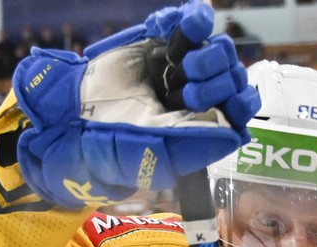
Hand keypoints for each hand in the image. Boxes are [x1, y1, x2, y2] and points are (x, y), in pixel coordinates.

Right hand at [12, 1, 259, 209]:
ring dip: (207, 52)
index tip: (225, 102)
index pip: (241, 106)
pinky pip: (192, 20)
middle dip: (217, 78)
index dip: (239, 100)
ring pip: (219, 47)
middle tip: (187, 88)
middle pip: (233, 74)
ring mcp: (182, 64)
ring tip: (181, 62)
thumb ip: (201, 146)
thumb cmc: (114, 143)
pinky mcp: (164, 40)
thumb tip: (238, 134)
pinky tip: (171, 27)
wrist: (75, 110)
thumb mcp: (159, 156)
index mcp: (203, 124)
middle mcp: (197, 92)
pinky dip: (190, 19)